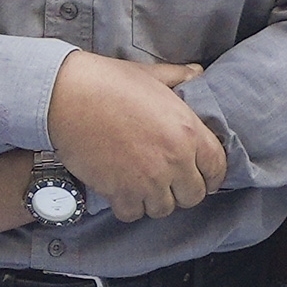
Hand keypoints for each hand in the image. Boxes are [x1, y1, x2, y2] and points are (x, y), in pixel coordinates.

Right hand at [47, 54, 227, 220]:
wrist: (69, 96)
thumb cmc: (109, 82)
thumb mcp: (152, 75)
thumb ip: (179, 77)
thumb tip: (196, 72)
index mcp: (188, 132)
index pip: (217, 168)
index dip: (212, 176)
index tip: (203, 177)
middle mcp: (174, 160)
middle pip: (193, 196)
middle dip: (183, 191)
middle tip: (169, 182)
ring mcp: (147, 180)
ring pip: (164, 209)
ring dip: (155, 200)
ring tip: (144, 186)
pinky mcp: (120, 192)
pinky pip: (134, 214)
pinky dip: (129, 206)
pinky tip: (123, 191)